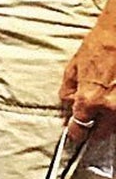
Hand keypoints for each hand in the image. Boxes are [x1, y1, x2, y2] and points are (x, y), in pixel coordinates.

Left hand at [60, 14, 115, 140]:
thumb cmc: (100, 45)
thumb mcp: (73, 68)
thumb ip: (68, 93)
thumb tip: (68, 111)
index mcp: (91, 100)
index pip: (80, 129)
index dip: (76, 132)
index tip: (76, 132)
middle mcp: (113, 107)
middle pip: (103, 132)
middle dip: (96, 126)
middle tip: (94, 115)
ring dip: (112, 117)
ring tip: (108, 95)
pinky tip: (115, 92)